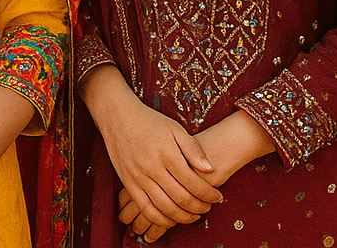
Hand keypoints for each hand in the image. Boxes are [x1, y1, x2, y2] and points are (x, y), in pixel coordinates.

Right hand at [117, 109, 275, 241]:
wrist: (118, 117)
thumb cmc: (150, 122)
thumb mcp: (175, 129)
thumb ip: (193, 149)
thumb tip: (210, 169)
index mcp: (167, 153)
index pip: (193, 182)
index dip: (208, 194)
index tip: (217, 197)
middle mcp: (152, 167)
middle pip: (181, 198)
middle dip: (199, 208)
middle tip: (208, 208)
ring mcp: (138, 177)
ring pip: (164, 208)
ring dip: (182, 217)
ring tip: (194, 216)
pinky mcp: (128, 184)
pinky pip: (145, 208)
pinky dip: (160, 219)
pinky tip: (171, 219)